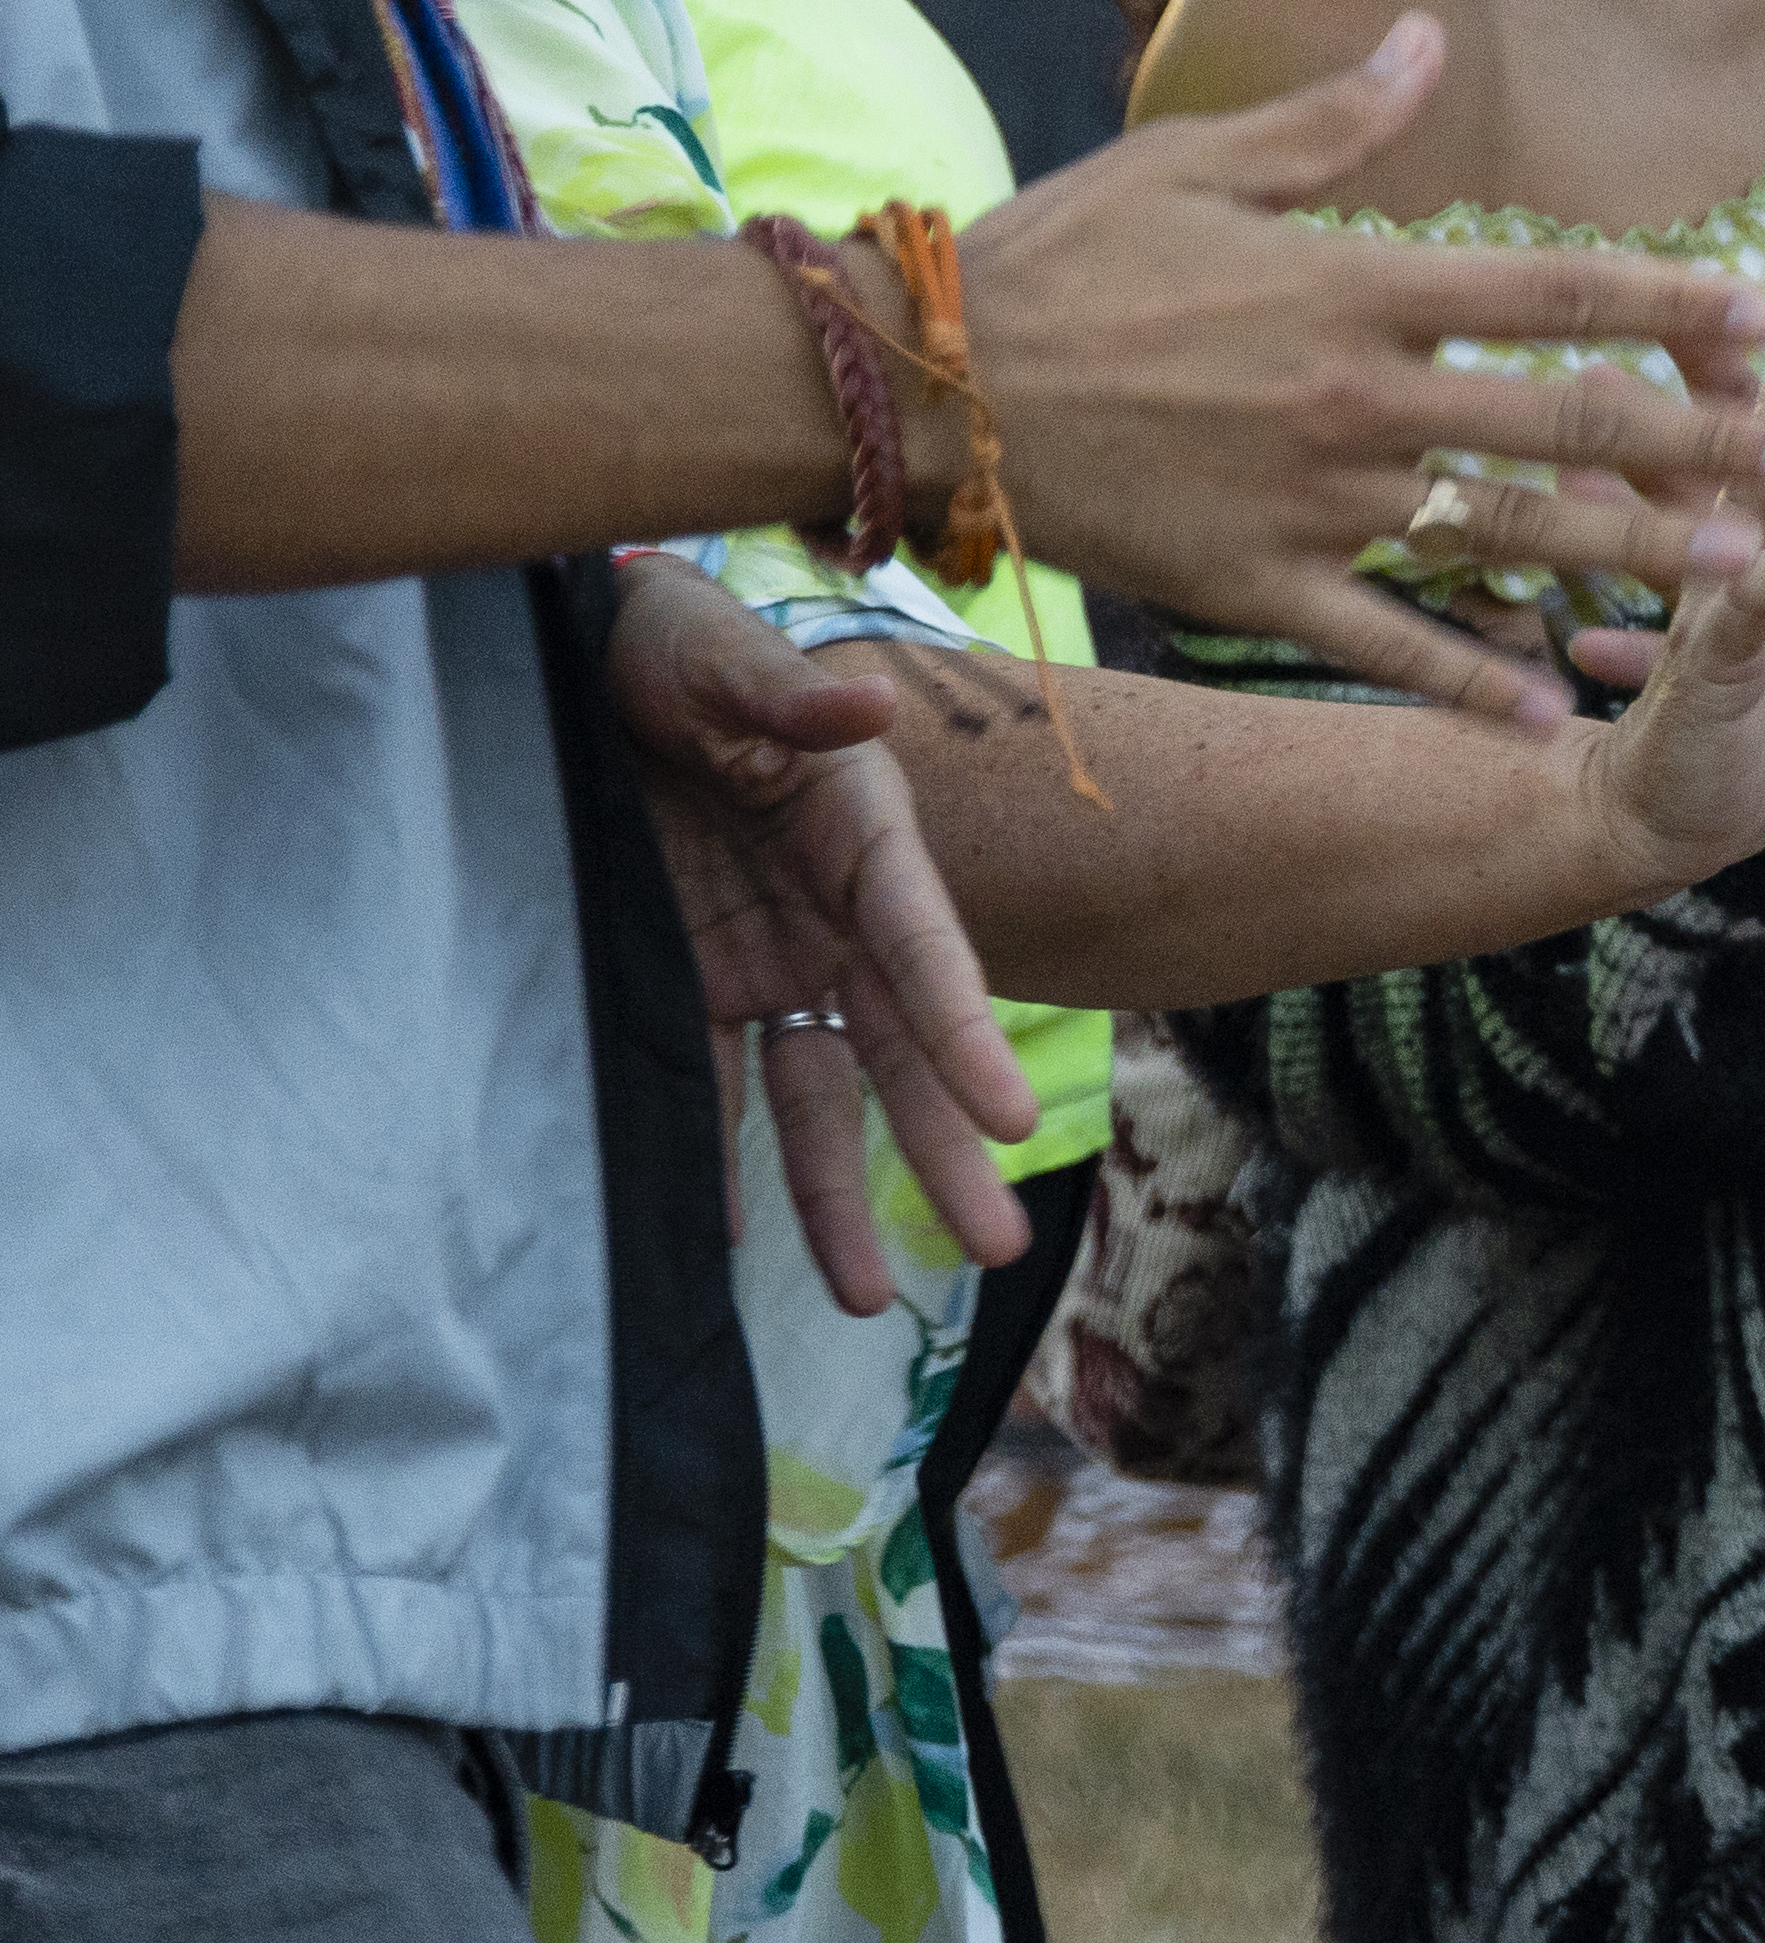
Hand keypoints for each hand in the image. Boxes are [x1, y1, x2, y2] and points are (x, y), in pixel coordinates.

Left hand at [605, 560, 1033, 1314]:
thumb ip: (785, 691)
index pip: (927, 950)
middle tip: (996, 1247)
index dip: (968, 1032)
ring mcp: (766, 960)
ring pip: (817, 1097)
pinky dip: (718, 1164)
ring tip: (865, 1298)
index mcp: (866, 838)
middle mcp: (833, 918)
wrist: (575, 664)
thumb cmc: (664, 643)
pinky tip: (734, 1242)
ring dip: (841, 1193)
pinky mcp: (690, 983)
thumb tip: (865, 703)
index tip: (1010, 1118)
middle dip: (941, 1152)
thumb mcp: (716, 652)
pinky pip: (711, 1085)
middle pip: (899, 1052)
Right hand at [947, 26, 1764, 720]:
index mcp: (1352, 283)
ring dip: (1640, 555)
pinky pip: (1387, 640)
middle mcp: (1354, 395)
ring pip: (1508, 532)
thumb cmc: (1057, 257)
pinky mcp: (1254, 580)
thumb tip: (1426, 33)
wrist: (915, 381)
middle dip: (1707, 442)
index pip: (1550, 289)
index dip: (1668, 299)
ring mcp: (1310, 497)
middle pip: (1567, 420)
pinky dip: (1475, 680)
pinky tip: (1562, 713)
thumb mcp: (1194, 162)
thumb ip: (1335, 119)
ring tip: (1755, 575)